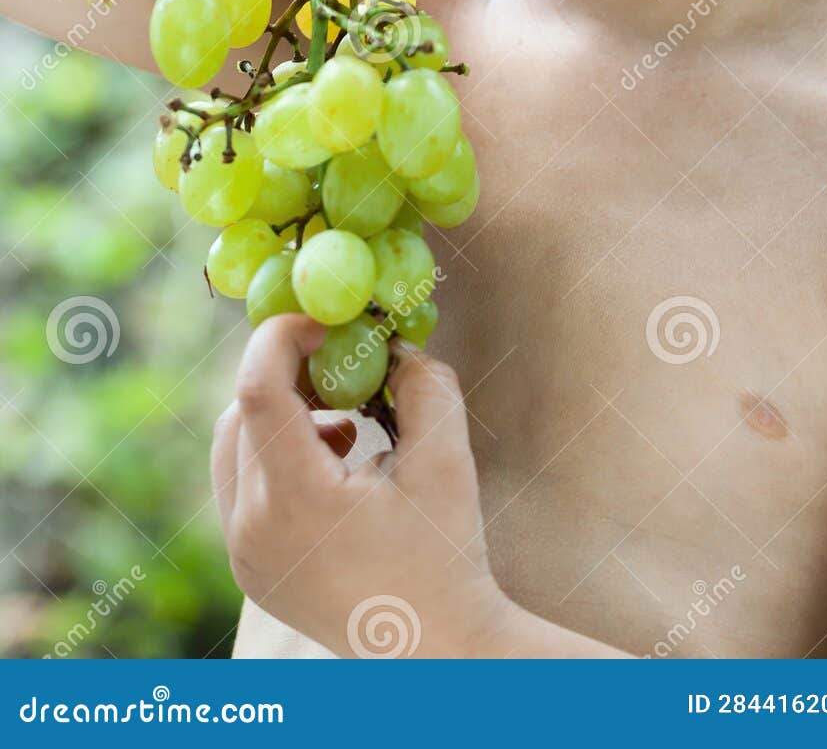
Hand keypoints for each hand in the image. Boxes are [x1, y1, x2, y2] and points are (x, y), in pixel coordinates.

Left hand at [211, 315, 515, 659]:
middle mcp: (252, 529)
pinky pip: (240, 487)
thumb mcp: (446, 459)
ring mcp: (244, 554)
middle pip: (240, 414)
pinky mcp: (250, 569)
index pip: (257, 390)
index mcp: (296, 500)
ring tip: (344, 426)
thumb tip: (393, 346)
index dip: (282, 338)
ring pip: (233, 448)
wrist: (435, 650)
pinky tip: (335, 464)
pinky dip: (275, 456)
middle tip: (338, 363)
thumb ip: (423, 384)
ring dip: (279, 416)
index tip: (323, 323)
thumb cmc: (445, 555)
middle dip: (285, 374)